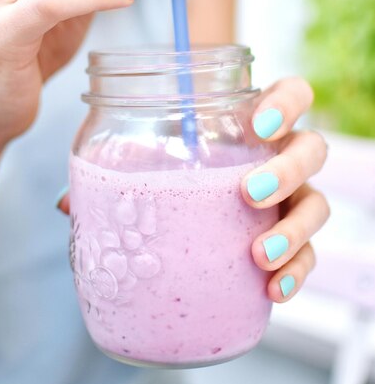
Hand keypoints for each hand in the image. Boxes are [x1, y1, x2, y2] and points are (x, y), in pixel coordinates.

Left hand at [57, 76, 328, 303]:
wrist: (191, 234)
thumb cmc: (168, 187)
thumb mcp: (140, 175)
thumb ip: (110, 181)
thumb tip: (68, 205)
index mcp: (248, 126)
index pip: (290, 95)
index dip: (284, 103)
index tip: (255, 126)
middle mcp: (278, 158)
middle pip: (312, 148)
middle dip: (288, 168)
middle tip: (249, 192)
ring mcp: (289, 201)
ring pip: (317, 203)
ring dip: (293, 228)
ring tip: (257, 253)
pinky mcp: (292, 244)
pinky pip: (308, 255)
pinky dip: (297, 271)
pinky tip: (272, 288)